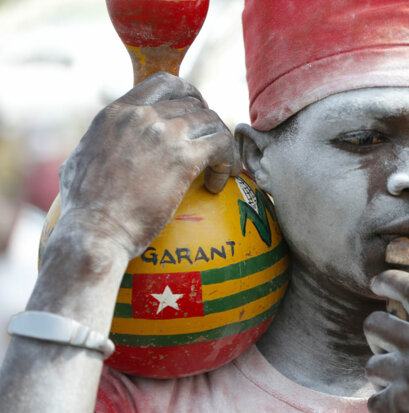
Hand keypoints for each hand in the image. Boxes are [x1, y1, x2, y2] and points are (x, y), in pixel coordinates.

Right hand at [57, 72, 239, 257]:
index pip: (163, 83)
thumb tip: (101, 144)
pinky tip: (218, 183)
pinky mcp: (184, 158)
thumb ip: (99, 144)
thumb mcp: (79, 160)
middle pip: (193, 103)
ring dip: (221, 144)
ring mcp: (165, 134)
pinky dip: (227, 162)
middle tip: (210, 147)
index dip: (187, 94)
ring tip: (221, 168)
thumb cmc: (83, 209)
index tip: (195, 113)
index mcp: (116, 113)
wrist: (95, 231)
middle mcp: (142, 116)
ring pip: (212, 121)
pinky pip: (222, 145)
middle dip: (207, 124)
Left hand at [364, 270, 408, 412]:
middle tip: (389, 348)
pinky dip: (387, 408)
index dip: (389, 279)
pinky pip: (373, 398)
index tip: (378, 282)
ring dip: (384, 378)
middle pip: (374, 323)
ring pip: (371, 364)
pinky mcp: (393, 405)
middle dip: (376, 334)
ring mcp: (407, 376)